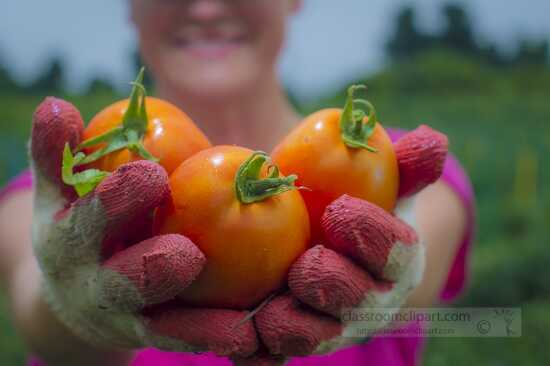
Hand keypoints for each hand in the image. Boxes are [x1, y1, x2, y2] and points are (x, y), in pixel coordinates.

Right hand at [30, 97, 258, 357]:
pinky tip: (250, 340)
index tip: (150, 174)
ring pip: (164, 326)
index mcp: (70, 240)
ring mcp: (127, 318)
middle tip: (187, 255)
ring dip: (201, 328)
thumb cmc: (78, 223)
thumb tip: (57, 105)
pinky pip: (189, 341)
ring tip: (239, 329)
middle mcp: (95, 286)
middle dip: (152, 268)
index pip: (88, 217)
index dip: (116, 199)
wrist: (74, 291)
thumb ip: (60, 151)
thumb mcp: (61, 189)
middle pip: (124, 282)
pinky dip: (217, 341)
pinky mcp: (157, 334)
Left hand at [234, 126, 447, 363]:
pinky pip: (272, 357)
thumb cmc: (345, 206)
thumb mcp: (372, 182)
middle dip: (335, 287)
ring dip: (296, 329)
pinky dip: (256, 352)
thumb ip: (400, 166)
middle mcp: (366, 304)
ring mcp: (327, 328)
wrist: (312, 245)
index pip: (396, 253)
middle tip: (304, 266)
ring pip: (317, 339)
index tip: (340, 211)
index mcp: (393, 263)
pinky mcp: (287, 343)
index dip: (372, 236)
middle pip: (360, 305)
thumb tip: (433, 140)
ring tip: (270, 311)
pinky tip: (235, 337)